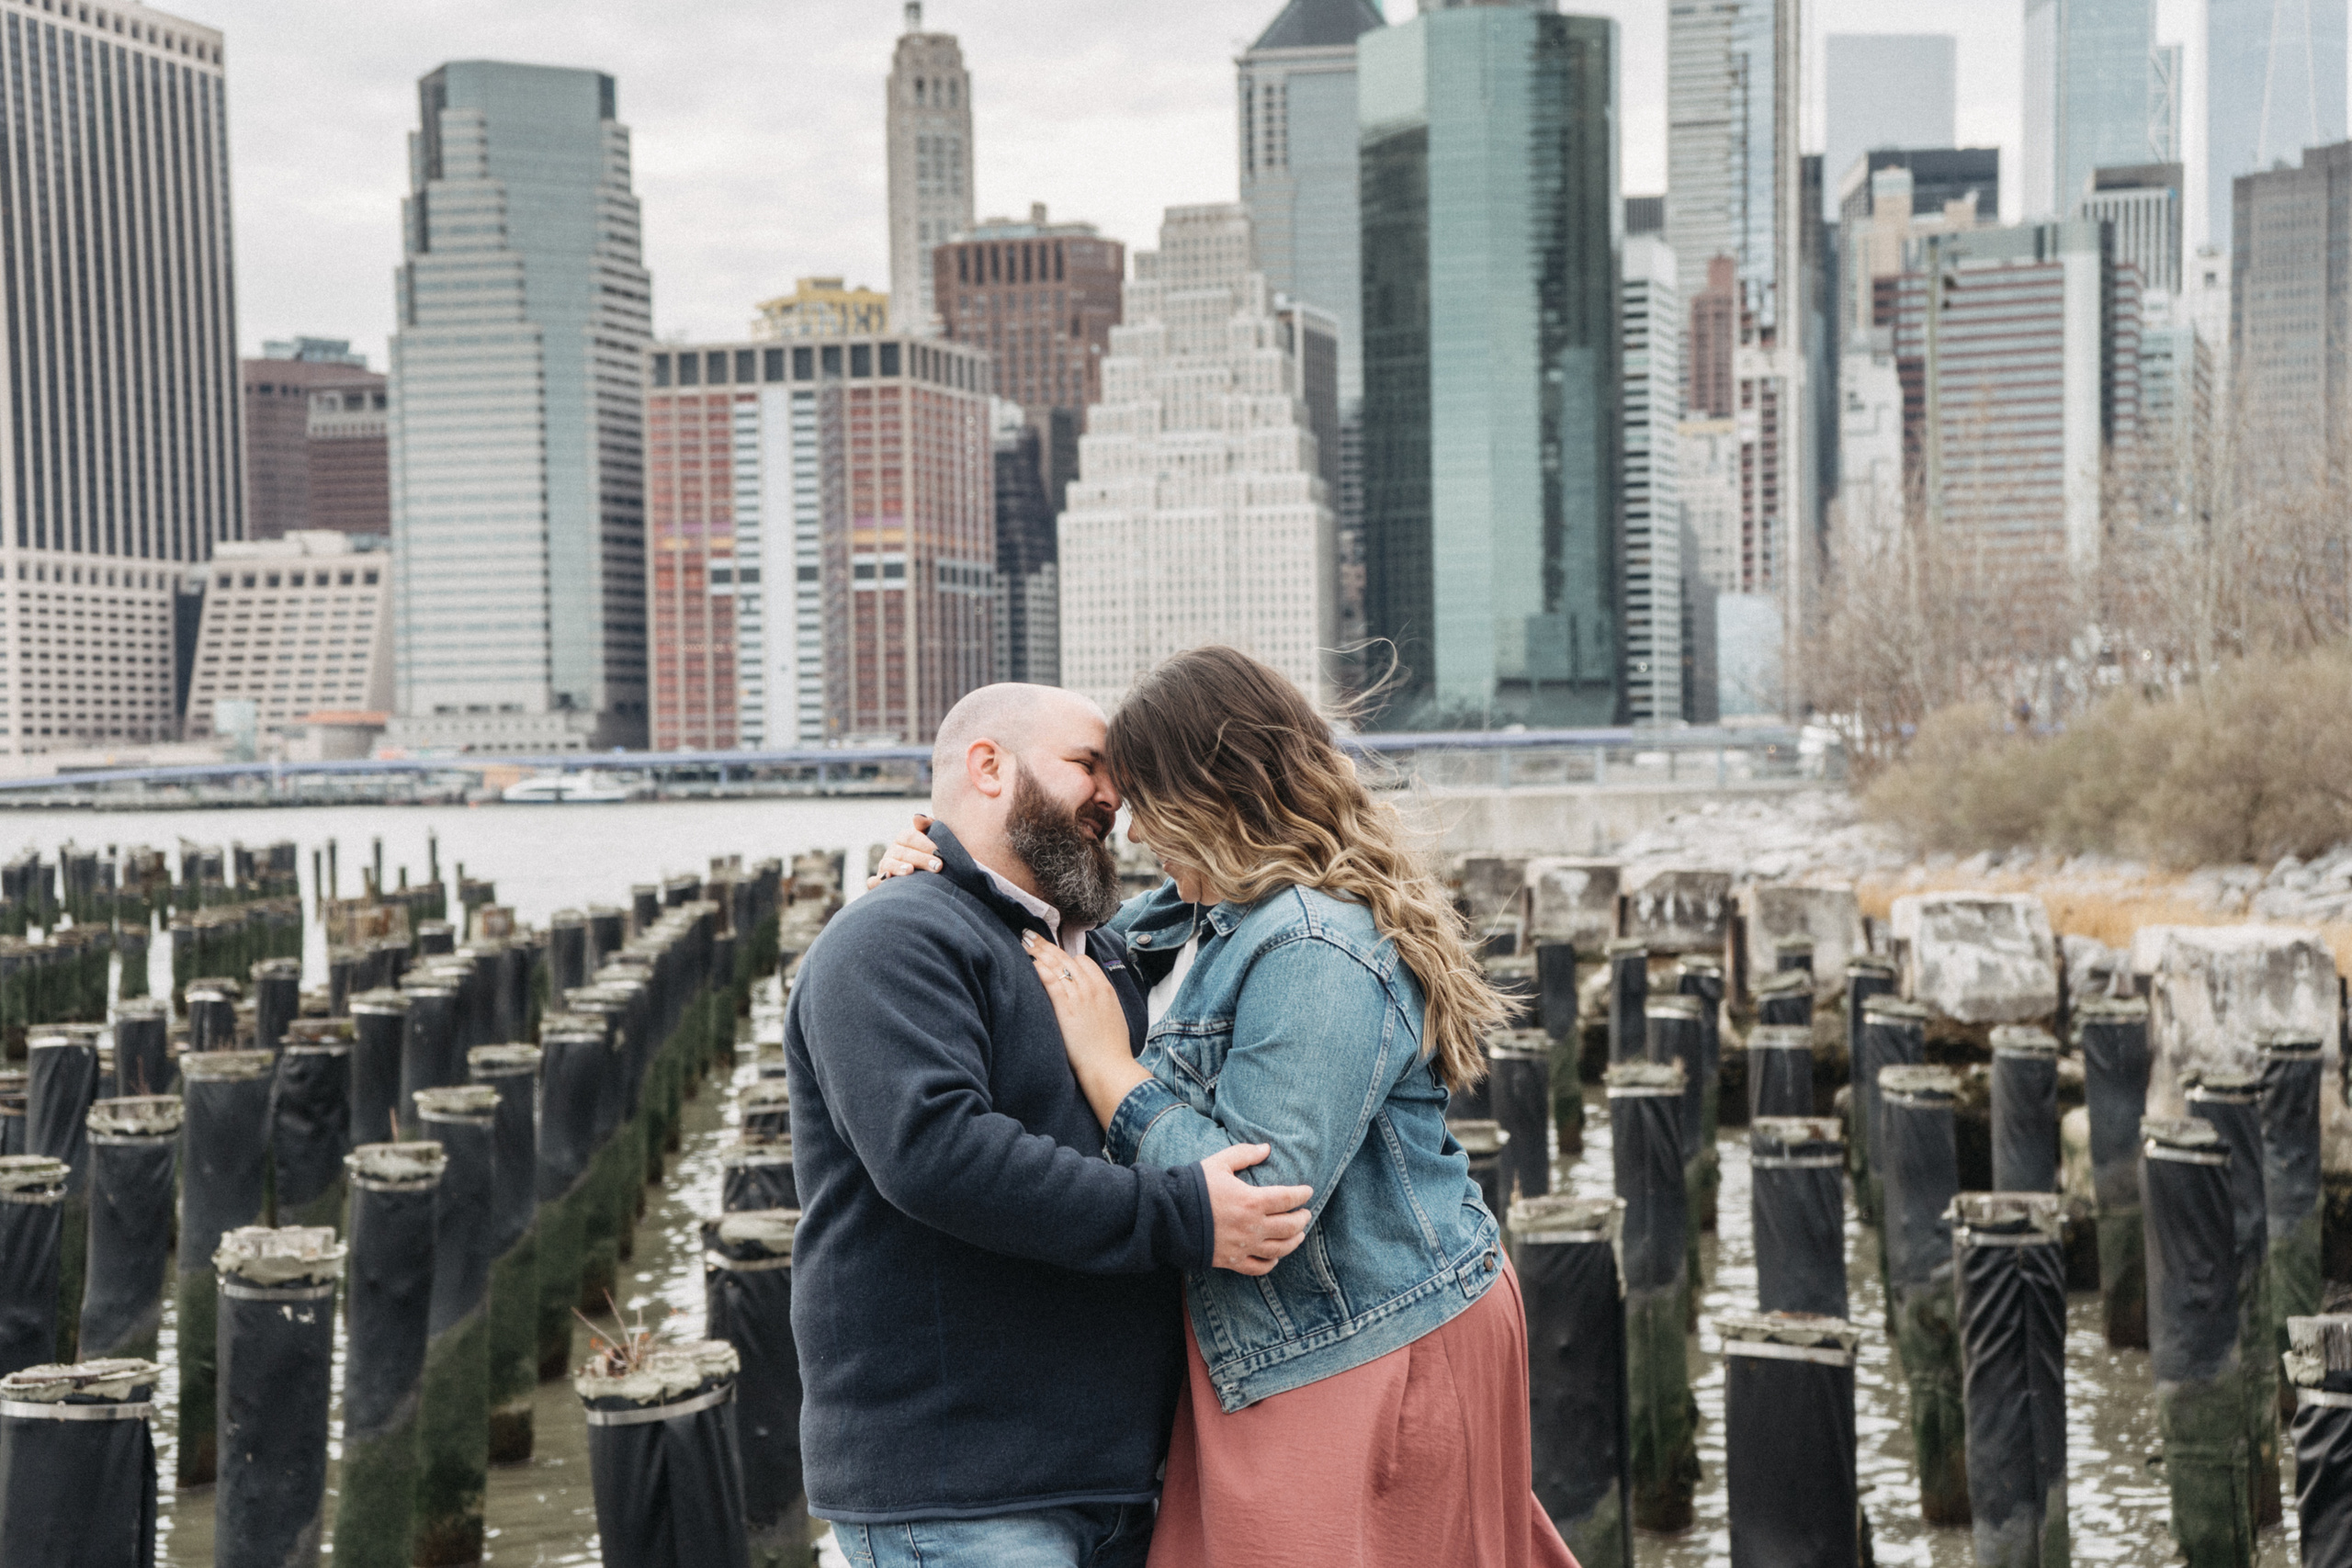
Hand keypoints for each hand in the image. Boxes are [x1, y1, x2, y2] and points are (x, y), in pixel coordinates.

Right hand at [867, 814, 940, 887]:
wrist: (926, 882)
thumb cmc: (932, 857)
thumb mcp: (932, 841)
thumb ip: (928, 827)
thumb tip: (917, 817)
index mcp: (903, 839)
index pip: (910, 837)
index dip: (925, 844)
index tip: (939, 852)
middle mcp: (892, 851)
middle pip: (902, 852)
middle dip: (921, 859)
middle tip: (938, 866)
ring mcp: (884, 867)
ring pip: (888, 864)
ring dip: (898, 867)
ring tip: (910, 870)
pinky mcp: (879, 883)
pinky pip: (873, 882)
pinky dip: (877, 881)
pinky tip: (887, 879)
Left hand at [1021, 931, 1148, 1126]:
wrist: (1110, 1067)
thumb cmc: (1111, 1049)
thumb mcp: (1112, 1018)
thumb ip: (1101, 1004)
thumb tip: (1090, 1003)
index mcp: (1104, 988)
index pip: (1082, 961)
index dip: (1065, 956)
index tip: (1052, 953)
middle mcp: (1092, 987)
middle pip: (1065, 957)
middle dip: (1046, 944)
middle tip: (1029, 934)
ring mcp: (1079, 996)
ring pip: (1056, 964)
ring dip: (1038, 950)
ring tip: (1024, 941)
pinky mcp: (1066, 1008)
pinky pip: (1050, 980)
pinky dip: (1038, 968)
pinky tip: (1028, 962)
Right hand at [1200, 1143, 1313, 1275]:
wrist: (1170, 1216)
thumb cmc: (1194, 1187)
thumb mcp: (1219, 1163)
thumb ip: (1245, 1154)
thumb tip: (1267, 1148)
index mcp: (1251, 1201)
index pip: (1287, 1199)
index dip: (1301, 1195)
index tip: (1308, 1192)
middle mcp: (1252, 1226)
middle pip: (1289, 1226)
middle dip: (1302, 1219)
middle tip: (1306, 1213)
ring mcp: (1244, 1246)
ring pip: (1279, 1249)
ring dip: (1294, 1241)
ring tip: (1299, 1235)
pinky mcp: (1232, 1260)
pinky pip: (1259, 1267)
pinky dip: (1271, 1263)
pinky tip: (1275, 1257)